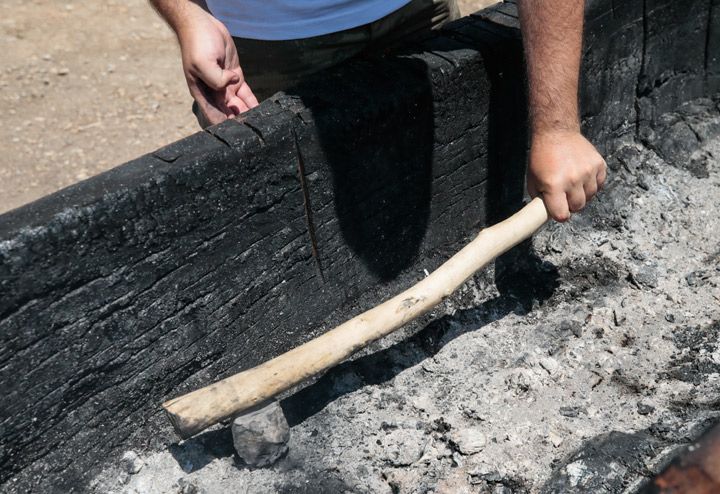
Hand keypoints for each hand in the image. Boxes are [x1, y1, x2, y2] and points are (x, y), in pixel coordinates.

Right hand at [176, 5, 258, 124]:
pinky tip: (261, 111)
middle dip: (239, 122)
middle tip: (254, 130)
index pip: (214, 116)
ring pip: (238, 106)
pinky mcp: (234, 77)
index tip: (238, 132)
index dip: (226, 126)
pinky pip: (245, 94)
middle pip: (228, 114)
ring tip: (261, 124)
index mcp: (202, 93)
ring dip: (247, 114)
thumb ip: (216, 79)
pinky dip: (252, 102)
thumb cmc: (198, 44)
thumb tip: (232, 83)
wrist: (202, 25)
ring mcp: (224, 85)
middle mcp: (212, 93)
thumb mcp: (203, 63)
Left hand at [527, 131, 606, 221]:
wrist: (556, 133)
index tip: (558, 211)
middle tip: (564, 195)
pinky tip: (582, 176)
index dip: (560, 215)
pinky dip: (592, 184)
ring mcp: (588, 171)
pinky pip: (599, 184)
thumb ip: (541, 198)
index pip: (562, 214)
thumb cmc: (541, 157)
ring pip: (590, 196)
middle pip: (578, 206)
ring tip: (572, 183)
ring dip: (582, 194)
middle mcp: (573, 179)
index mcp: (554, 185)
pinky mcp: (599, 164)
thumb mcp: (533, 179)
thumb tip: (548, 213)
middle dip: (571, 204)